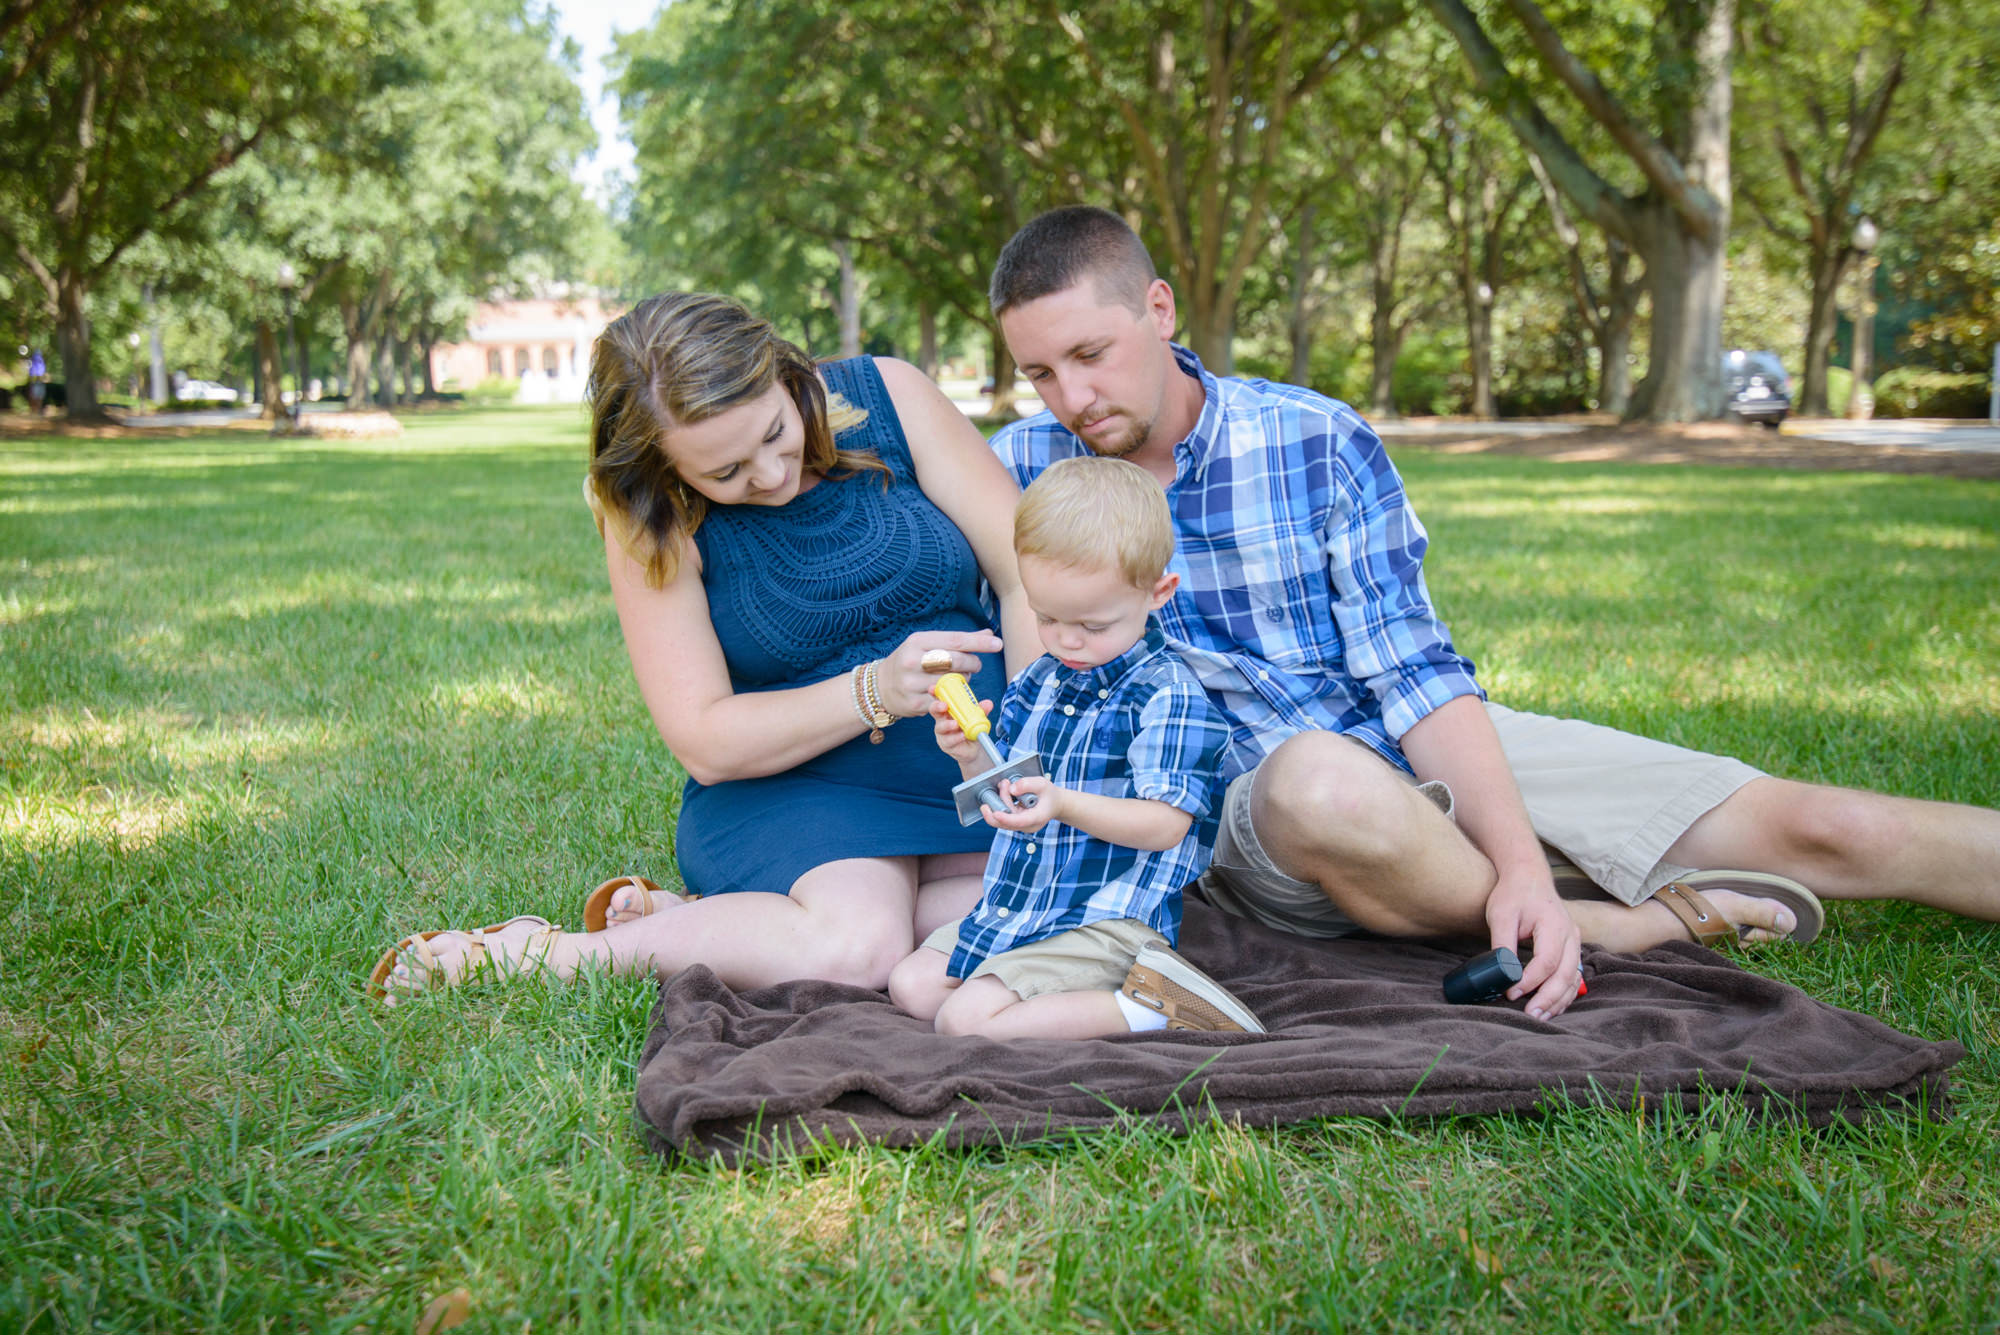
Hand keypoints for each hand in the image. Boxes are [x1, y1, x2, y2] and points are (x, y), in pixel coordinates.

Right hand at [880, 630, 1003, 719]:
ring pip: (952, 683)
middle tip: (974, 666)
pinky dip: (952, 698)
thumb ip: (958, 641)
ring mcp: (912, 683)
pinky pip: (944, 701)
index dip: (978, 643)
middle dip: (972, 664)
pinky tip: (948, 693)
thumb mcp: (928, 644)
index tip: (997, 644)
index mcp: (918, 641)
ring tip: (958, 678)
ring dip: (963, 682)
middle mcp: (913, 660)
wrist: (880, 685)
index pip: (955, 640)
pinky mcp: (914, 703)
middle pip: (956, 661)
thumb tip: (988, 633)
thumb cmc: (911, 661)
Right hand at [929, 694, 991, 766]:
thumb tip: (988, 703)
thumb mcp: (977, 718)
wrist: (973, 749)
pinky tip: (963, 735)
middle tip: (944, 705)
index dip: (935, 693)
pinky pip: (949, 741)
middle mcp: (942, 720)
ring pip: (940, 727)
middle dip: (937, 706)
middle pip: (934, 711)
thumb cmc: (971, 729)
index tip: (932, 688)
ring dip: (947, 725)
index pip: (939, 699)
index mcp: (948, 711)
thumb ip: (981, 711)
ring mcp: (943, 733)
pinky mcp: (946, 745)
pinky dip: (956, 738)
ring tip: (956, 724)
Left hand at [980, 775, 1062, 833]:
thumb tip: (1012, 789)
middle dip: (999, 802)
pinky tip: (1004, 792)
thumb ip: (1027, 784)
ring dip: (998, 801)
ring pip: (1000, 819)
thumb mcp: (1042, 783)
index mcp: (1037, 818)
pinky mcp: (1014, 823)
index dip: (1006, 818)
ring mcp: (1020, 826)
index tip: (996, 813)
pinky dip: (999, 804)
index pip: (1020, 821)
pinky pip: (1001, 817)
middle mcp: (1027, 826)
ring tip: (1005, 784)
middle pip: (1006, 821)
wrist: (1054, 804)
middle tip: (1004, 784)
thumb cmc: (1049, 795)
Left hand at [1487, 866, 1581, 1020]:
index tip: (1510, 992)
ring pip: (1573, 978)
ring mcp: (1575, 942)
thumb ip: (1503, 943)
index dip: (1530, 981)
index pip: (1547, 961)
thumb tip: (1502, 972)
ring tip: (1540, 1016)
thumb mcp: (1501, 915)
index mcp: (1554, 925)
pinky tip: (1551, 1006)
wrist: (1529, 877)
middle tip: (1530, 1014)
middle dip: (1548, 998)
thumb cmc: (1514, 895)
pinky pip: (1574, 976)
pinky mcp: (1572, 949)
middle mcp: (1571, 935)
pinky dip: (1564, 994)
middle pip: (1566, 974)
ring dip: (1559, 1000)